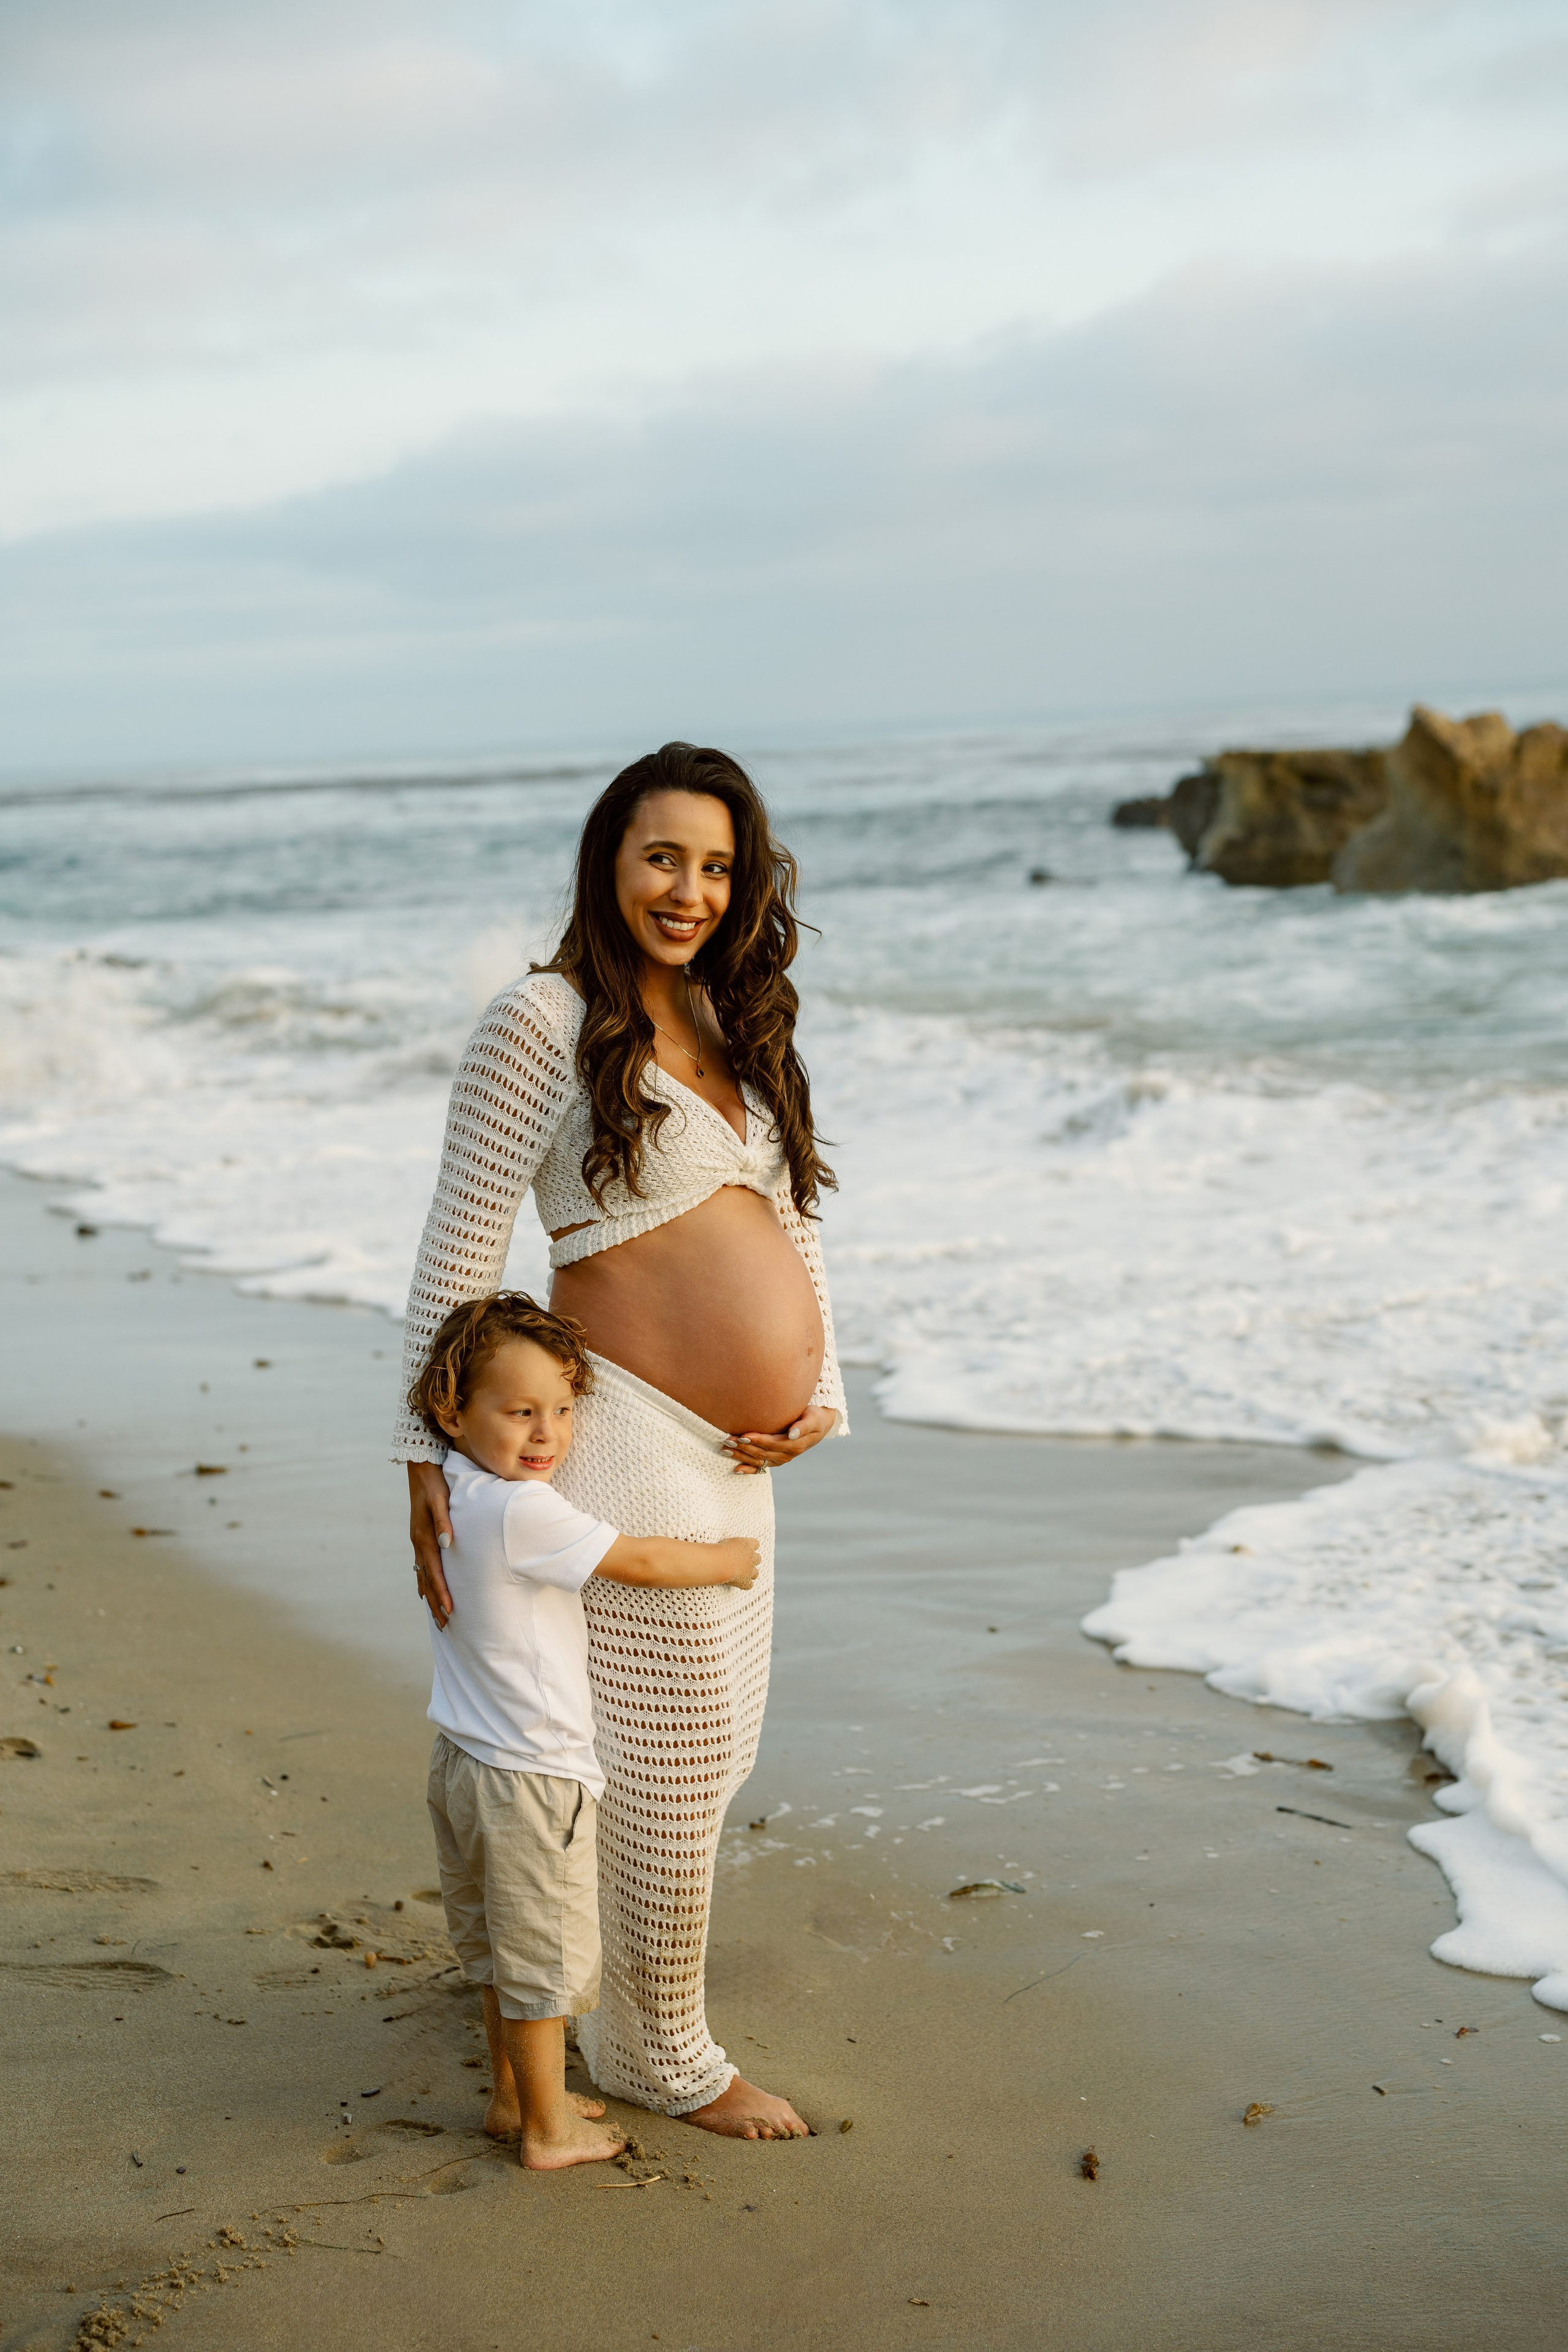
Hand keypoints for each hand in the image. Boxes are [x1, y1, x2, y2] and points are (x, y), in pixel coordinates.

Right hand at [408, 1460, 453, 1627]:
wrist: (421, 1466)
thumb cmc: (435, 1482)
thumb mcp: (440, 1498)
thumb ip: (444, 1520)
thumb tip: (447, 1542)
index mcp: (423, 1537)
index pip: (434, 1571)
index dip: (442, 1592)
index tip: (449, 1611)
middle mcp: (418, 1542)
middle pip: (427, 1579)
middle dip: (435, 1603)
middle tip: (444, 1626)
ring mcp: (417, 1540)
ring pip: (422, 1575)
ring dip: (429, 1596)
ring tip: (436, 1615)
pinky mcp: (420, 1535)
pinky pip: (420, 1565)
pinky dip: (423, 1580)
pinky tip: (423, 1589)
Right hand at [716, 1537, 761, 1588]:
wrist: (720, 1562)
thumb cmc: (720, 1550)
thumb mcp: (726, 1542)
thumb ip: (732, 1545)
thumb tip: (727, 1547)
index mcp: (748, 1544)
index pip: (755, 1544)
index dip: (750, 1547)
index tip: (743, 1549)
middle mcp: (752, 1557)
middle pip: (757, 1558)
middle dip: (751, 1560)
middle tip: (741, 1562)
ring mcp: (750, 1570)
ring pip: (756, 1573)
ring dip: (750, 1573)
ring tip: (740, 1573)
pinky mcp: (746, 1581)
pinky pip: (749, 1585)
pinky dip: (744, 1585)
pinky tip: (738, 1583)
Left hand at [722, 1405, 836, 1475]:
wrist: (819, 1425)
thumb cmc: (814, 1416)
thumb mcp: (813, 1419)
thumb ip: (803, 1426)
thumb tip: (792, 1434)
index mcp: (795, 1445)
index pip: (772, 1443)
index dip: (757, 1440)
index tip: (742, 1435)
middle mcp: (787, 1455)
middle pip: (762, 1453)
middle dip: (743, 1448)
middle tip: (727, 1440)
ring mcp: (781, 1459)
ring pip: (758, 1460)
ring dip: (741, 1457)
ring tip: (725, 1450)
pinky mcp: (777, 1460)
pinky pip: (761, 1468)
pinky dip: (748, 1470)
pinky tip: (735, 1470)